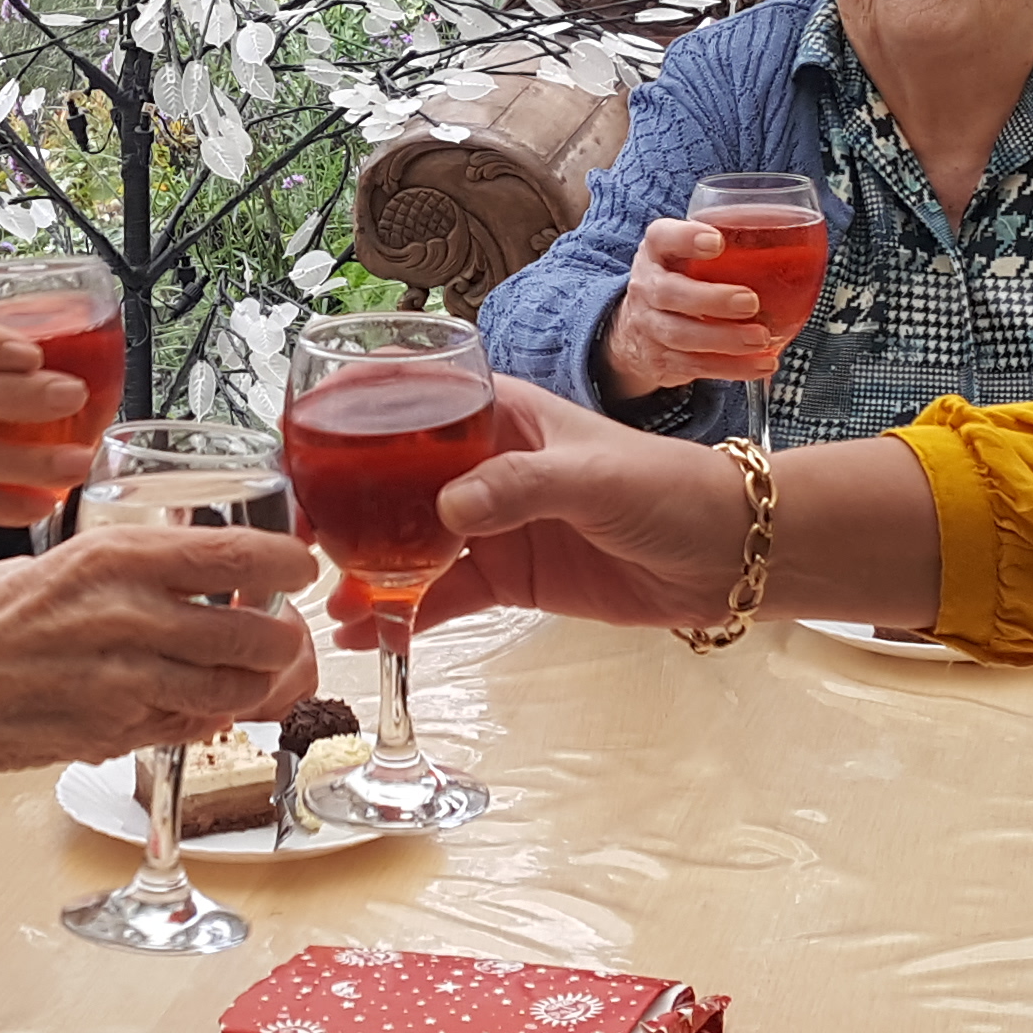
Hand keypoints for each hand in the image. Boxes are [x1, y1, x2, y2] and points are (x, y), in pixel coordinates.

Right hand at [0, 523, 320, 837]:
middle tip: (275, 629)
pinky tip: (195, 702)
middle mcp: (132, 620)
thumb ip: (115, 566)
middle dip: (280, 635)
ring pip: (237, 689)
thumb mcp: (47, 563)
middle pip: (259, 634)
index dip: (287, 562)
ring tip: (243, 670)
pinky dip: (209, 717)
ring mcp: (128, 685)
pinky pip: (194, 726)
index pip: (241, 555)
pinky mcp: (117, 734)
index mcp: (115, 559)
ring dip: (253, 682)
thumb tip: (172, 558)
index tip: (298, 565)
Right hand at [347, 374, 753, 638]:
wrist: (726, 553)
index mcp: (501, 413)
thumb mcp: (594, 476)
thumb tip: (448, 509)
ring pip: (410, 542)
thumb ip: (522, 487)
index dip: (355, 415)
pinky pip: (443, 594)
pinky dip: (405, 613)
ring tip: (331, 603)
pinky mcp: (508, 576)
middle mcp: (484, 464)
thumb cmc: (667, 486)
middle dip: (345, 507)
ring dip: (367, 569)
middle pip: (395, 478)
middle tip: (307, 542)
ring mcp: (492, 523)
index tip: (305, 442)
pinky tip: (370, 634)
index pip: (412, 398)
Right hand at [596, 216, 787, 400]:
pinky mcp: (663, 359)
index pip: (662, 237)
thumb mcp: (687, 256)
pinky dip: (732, 367)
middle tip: (750, 301)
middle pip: (669, 292)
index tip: (717, 241)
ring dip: (725, 339)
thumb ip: (725, 248)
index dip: (686, 238)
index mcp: (657, 252)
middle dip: (712, 298)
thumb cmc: (678, 281)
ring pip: (681, 335)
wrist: (636, 330)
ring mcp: (651, 326)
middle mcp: (647, 287)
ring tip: (760, 339)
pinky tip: (760, 364)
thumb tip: (796, 243)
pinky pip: (696, 366)